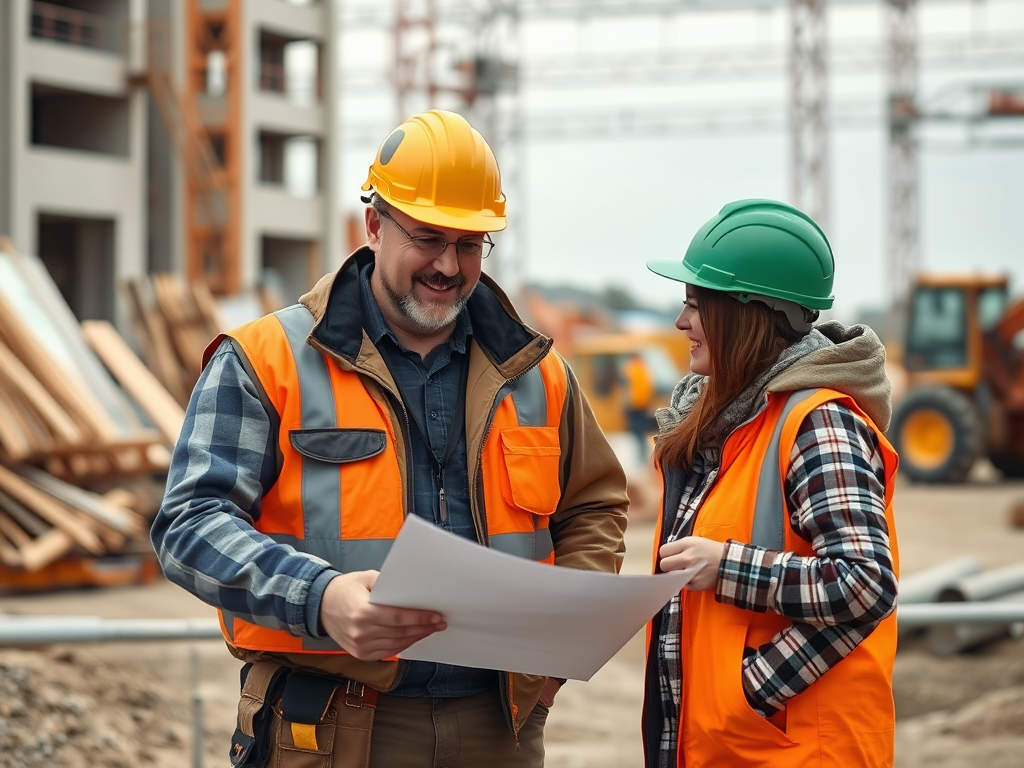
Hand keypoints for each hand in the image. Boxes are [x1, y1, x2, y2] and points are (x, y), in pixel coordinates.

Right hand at [319, 571, 446, 660]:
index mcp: (363, 613)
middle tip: (439, 622)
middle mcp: (361, 633)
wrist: (320, 606)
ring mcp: (360, 646)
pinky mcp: (360, 654)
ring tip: (430, 629)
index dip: (420, 618)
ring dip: (416, 637)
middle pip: (401, 633)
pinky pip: (388, 652)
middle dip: (423, 628)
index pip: (398, 618)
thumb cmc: (345, 589)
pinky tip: (413, 637)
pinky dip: (403, 645)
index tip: (436, 616)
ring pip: (397, 644)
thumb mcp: (365, 578)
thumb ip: (388, 586)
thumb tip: (412, 591)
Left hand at [659, 537, 725, 591]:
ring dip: (675, 575)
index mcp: (687, 544)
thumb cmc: (709, 550)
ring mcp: (692, 572)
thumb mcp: (694, 541)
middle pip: (664, 565)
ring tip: (683, 571)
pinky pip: (682, 585)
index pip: (663, 551)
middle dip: (667, 566)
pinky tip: (694, 577)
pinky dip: (686, 583)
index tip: (670, 556)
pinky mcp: (696, 584)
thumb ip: (678, 547)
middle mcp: (689, 557)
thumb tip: (662, 555)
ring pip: (671, 577)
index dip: (666, 554)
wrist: (729, 562)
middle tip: (674, 565)